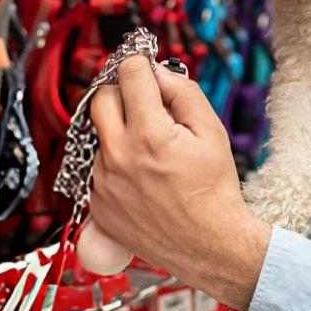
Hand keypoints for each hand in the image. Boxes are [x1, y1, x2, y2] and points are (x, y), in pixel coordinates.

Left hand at [88, 58, 272, 310]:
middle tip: (144, 102)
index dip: (140, 65)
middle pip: (101, 97)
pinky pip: (97, 167)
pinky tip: (140, 176)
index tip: (145, 68)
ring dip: (119, 131)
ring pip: (99, 134)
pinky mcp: (97, 203)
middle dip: (122, 92)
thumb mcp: (212, 132)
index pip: (129, 74)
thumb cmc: (214, 190)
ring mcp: (103, 181)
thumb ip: (183, 93)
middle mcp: (118, 155)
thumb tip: (159, 72)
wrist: (208, 245)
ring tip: (149, 150)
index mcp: (149, 134)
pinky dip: (115, 162)